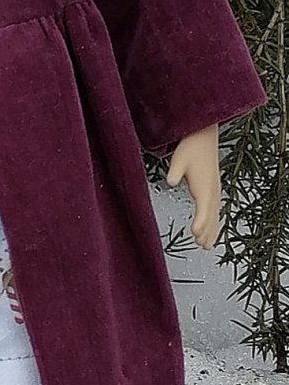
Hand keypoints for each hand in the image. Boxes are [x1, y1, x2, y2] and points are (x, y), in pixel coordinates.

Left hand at [165, 124, 221, 249]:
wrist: (203, 137)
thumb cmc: (190, 148)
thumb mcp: (179, 159)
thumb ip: (175, 171)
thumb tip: (170, 181)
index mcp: (204, 185)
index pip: (204, 208)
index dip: (201, 222)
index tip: (196, 233)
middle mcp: (213, 190)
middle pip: (211, 216)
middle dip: (207, 231)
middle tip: (201, 245)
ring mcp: (215, 191)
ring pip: (215, 215)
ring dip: (211, 230)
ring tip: (206, 246)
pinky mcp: (213, 189)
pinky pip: (215, 210)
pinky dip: (213, 222)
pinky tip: (210, 231)